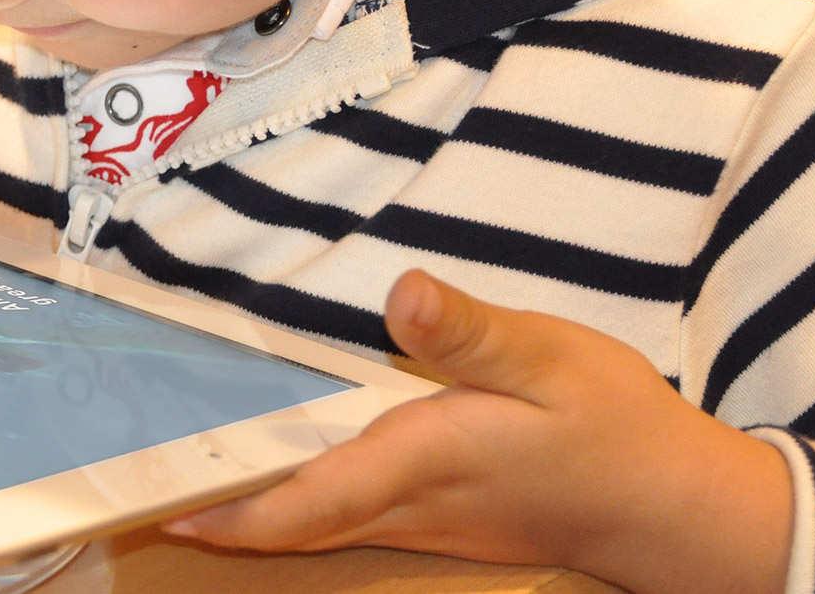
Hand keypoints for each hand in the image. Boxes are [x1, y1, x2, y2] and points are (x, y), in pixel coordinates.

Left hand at [165, 270, 791, 593]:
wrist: (676, 512)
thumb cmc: (615, 429)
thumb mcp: (552, 361)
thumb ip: (470, 333)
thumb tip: (399, 292)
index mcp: (426, 460)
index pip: (307, 498)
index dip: (230, 507)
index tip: (160, 503)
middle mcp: (412, 503)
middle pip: (294, 521)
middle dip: (216, 512)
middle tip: (139, 489)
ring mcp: (428, 521)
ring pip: (319, 522)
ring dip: (252, 509)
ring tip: (185, 479)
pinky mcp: (446, 519)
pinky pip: (351, 516)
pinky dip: (299, 501)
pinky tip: (281, 472)